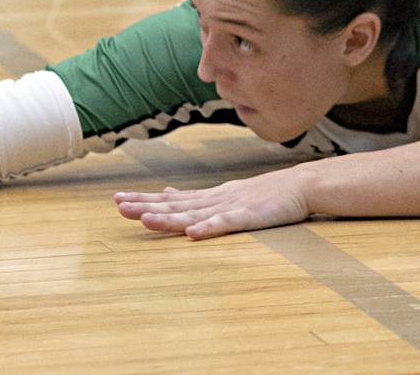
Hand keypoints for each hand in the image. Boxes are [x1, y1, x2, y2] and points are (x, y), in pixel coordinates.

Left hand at [113, 166, 311, 239]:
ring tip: (144, 219)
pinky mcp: (248, 217)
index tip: (118, 199)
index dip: (144, 199)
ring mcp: (230, 207)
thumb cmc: (264, 193)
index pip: (170, 198)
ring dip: (168, 217)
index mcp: (208, 197)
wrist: (300, 185)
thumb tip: (168, 191)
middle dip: (145, 205)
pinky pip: (226, 224)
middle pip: (174, 204)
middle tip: (118, 205)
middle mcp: (213, 200)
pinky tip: (193, 234)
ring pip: (193, 214)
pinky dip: (209, 228)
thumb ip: (196, 196)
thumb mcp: (225, 193)